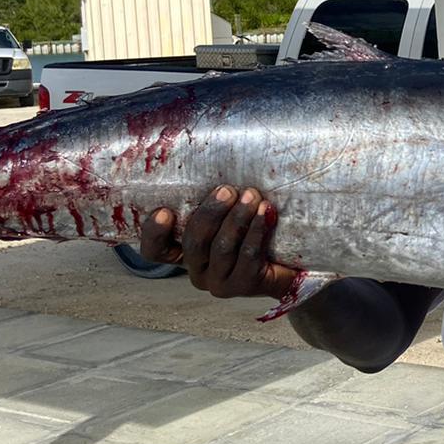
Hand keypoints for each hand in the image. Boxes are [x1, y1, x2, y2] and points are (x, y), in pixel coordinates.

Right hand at [139, 186, 298, 299]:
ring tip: (252, 195)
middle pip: (193, 243)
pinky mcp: (244, 286)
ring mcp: (219, 282)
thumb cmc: (252, 230)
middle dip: (210, 213)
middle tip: (227, 190)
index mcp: (184, 252)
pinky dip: (257, 230)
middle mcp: (197, 270)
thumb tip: (217, 157)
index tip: (165, 211)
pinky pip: (248, 255)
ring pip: (222, 247)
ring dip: (238, 217)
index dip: (154, 233)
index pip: (154, 251)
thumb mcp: (228, 212)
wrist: (289, 264)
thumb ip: (216, 199)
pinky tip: (266, 211)